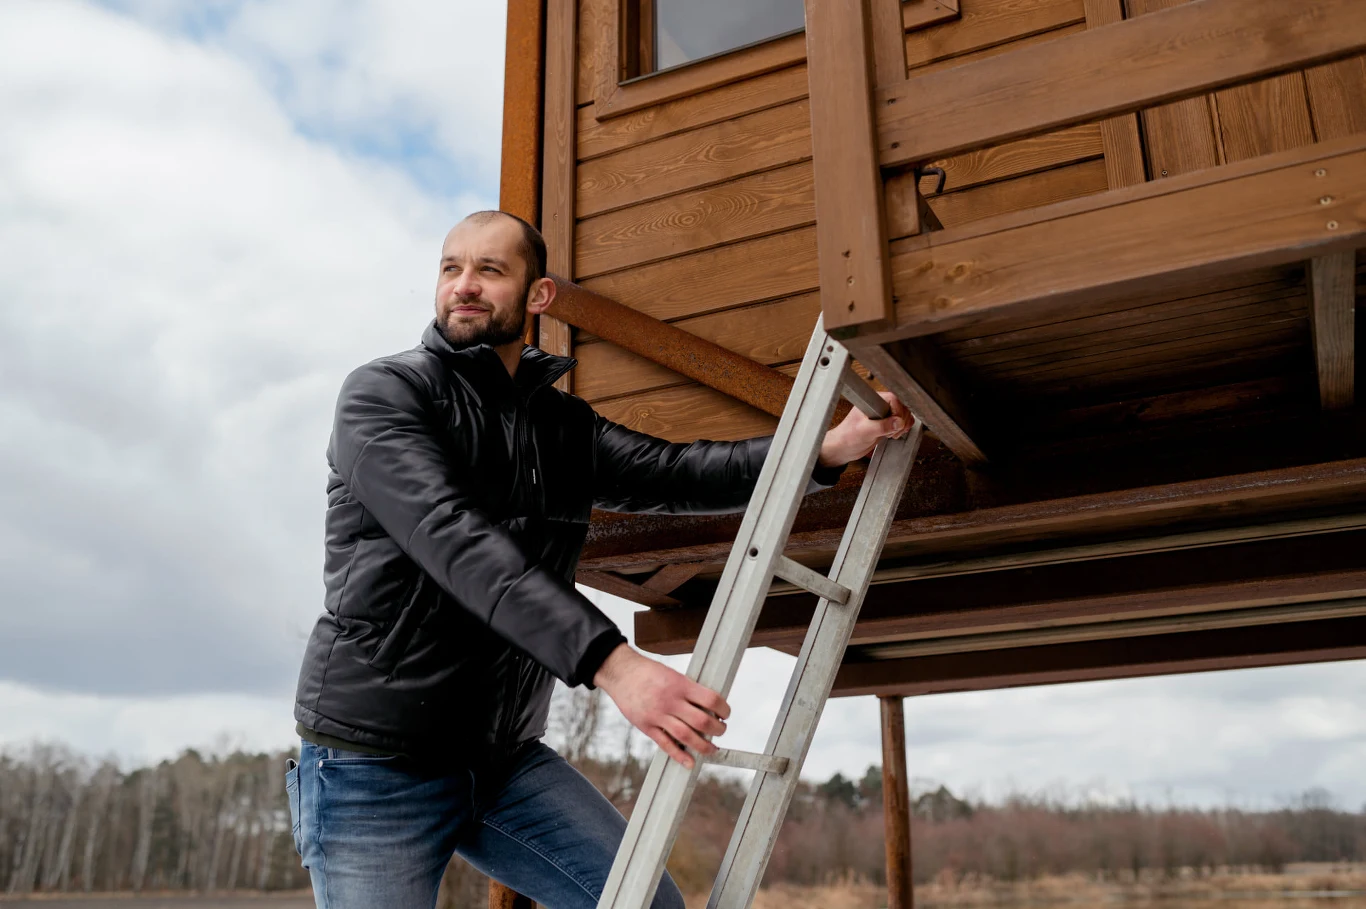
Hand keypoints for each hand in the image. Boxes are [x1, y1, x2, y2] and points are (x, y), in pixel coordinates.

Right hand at [594, 643, 729, 768]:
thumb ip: (688, 690)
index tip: (725, 713)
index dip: (723, 709)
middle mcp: (670, 701)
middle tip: (721, 730)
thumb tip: (708, 706)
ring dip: (703, 746)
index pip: (711, 700)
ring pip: (686, 736)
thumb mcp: (673, 675)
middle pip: (701, 721)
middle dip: (717, 730)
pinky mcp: (647, 726)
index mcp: (680, 685)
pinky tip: (689, 762)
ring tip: (711, 748)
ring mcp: (658, 715)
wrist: (621, 673)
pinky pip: (665, 744)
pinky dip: (679, 755)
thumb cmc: (648, 672)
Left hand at [818, 391, 914, 466]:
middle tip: (892, 431)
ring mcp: (883, 414)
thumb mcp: (865, 431)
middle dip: (901, 420)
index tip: (895, 423)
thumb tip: (898, 422)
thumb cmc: (847, 437)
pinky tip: (893, 434)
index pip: (894, 399)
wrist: (844, 448)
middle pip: (902, 406)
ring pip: (903, 414)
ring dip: (902, 425)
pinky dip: (902, 428)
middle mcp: (879, 405)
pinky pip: (901, 422)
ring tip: (892, 433)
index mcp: (872, 401)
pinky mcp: (886, 422)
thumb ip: (882, 426)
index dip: (898, 411)